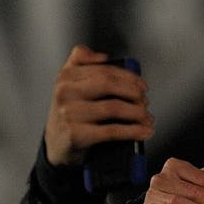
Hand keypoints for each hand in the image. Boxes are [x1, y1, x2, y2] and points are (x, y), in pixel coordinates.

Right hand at [44, 45, 153, 166]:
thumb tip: (104, 57)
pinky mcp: (76, 135)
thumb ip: (81, 62)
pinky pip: (112, 131)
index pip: (104, 70)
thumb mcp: (70, 85)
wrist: (55, 147)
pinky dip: (133, 131)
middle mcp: (65, 92)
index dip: (129, 77)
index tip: (143, 86)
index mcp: (66, 76)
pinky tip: (145, 132)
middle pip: (108, 85)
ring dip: (138, 113)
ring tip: (148, 118)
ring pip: (113, 108)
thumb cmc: (71, 114)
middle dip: (134, 93)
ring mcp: (69, 114)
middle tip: (145, 102)